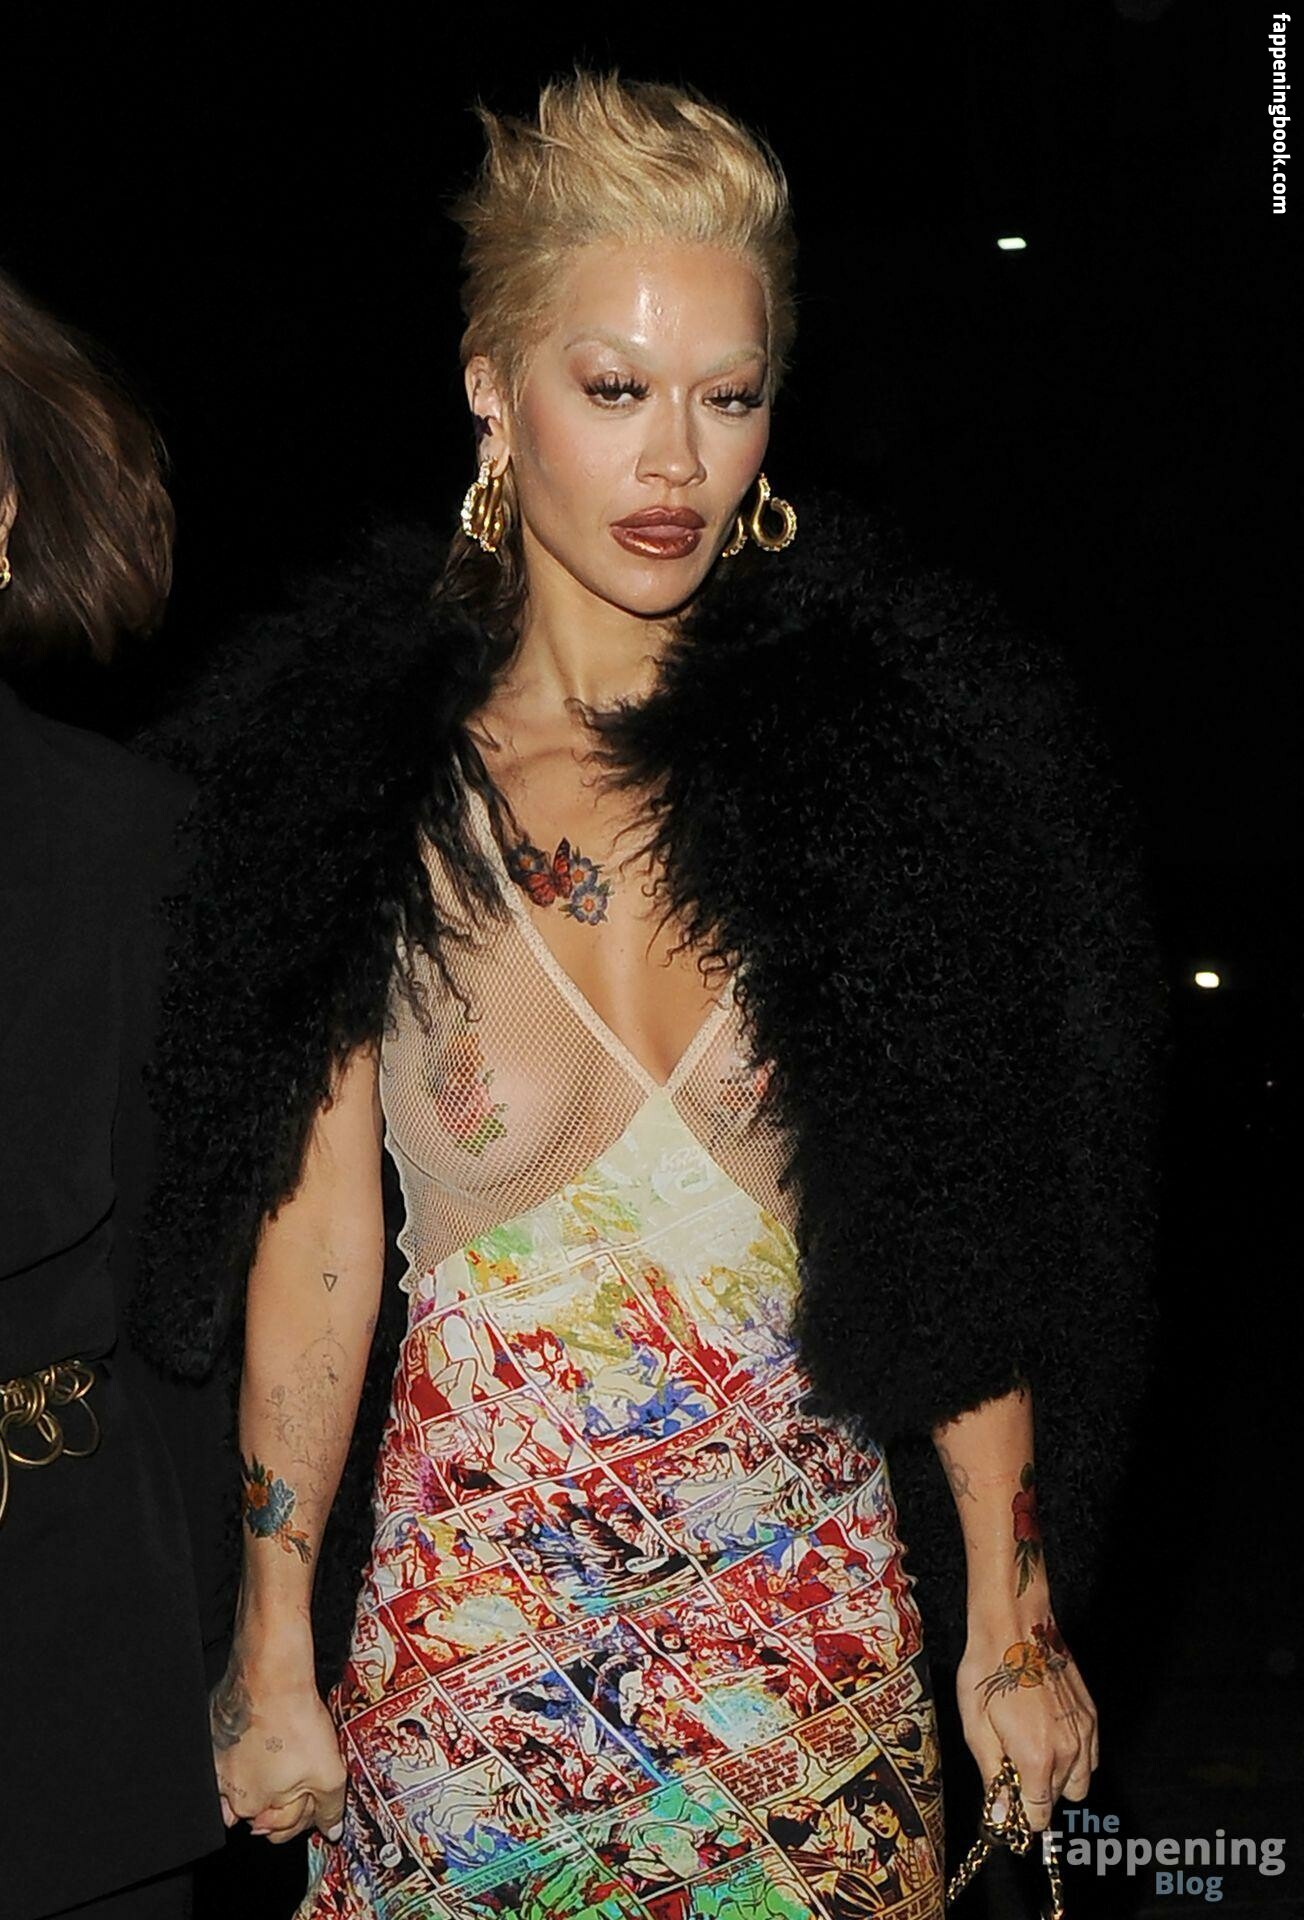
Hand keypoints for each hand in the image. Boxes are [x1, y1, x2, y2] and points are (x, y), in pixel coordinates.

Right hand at [210, 1657, 346, 1845]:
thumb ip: (330, 1808)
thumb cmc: (294, 1722)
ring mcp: (215, 1763)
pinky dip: (243, 1752)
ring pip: (239, 1786)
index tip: (315, 1796)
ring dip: (259, 1780)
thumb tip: (331, 1832)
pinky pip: (228, 1756)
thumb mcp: (329, 1772)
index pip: (280, 1831)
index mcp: (253, 1806)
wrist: (270, 1676)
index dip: (304, 1816)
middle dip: (281, 1800)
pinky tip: (263, 1737)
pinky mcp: (212, 1736)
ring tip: (280, 1756)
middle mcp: (227, 1791)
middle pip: (258, 1811)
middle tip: (300, 1772)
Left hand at [956, 1608, 1098, 1831]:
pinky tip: (1048, 1735)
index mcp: (1037, 1757)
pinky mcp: (1091, 1714)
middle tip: (1012, 1767)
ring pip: (1080, 1782)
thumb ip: (993, 1776)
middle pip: (1059, 1801)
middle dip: (1036, 1794)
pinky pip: (1090, 1755)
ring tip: (1030, 1750)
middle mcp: (1069, 1749)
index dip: (1020, 1816)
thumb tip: (1002, 1816)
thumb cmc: (989, 1668)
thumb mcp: (975, 1726)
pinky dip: (1074, 1757)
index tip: (1006, 1804)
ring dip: (1058, 1778)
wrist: (1014, 1623)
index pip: (1039, 1816)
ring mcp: (1085, 1731)